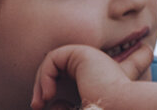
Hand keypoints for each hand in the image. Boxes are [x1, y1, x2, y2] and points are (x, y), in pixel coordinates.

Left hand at [31, 45, 145, 109]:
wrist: (119, 106)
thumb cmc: (102, 109)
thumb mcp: (81, 107)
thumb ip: (66, 106)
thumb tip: (54, 104)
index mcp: (96, 78)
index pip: (72, 75)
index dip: (52, 89)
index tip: (48, 106)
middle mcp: (94, 65)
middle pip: (57, 69)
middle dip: (41, 88)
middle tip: (37, 107)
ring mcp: (90, 57)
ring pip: (52, 63)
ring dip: (40, 83)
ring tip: (42, 102)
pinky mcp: (83, 52)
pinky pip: (52, 58)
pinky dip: (45, 76)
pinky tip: (49, 94)